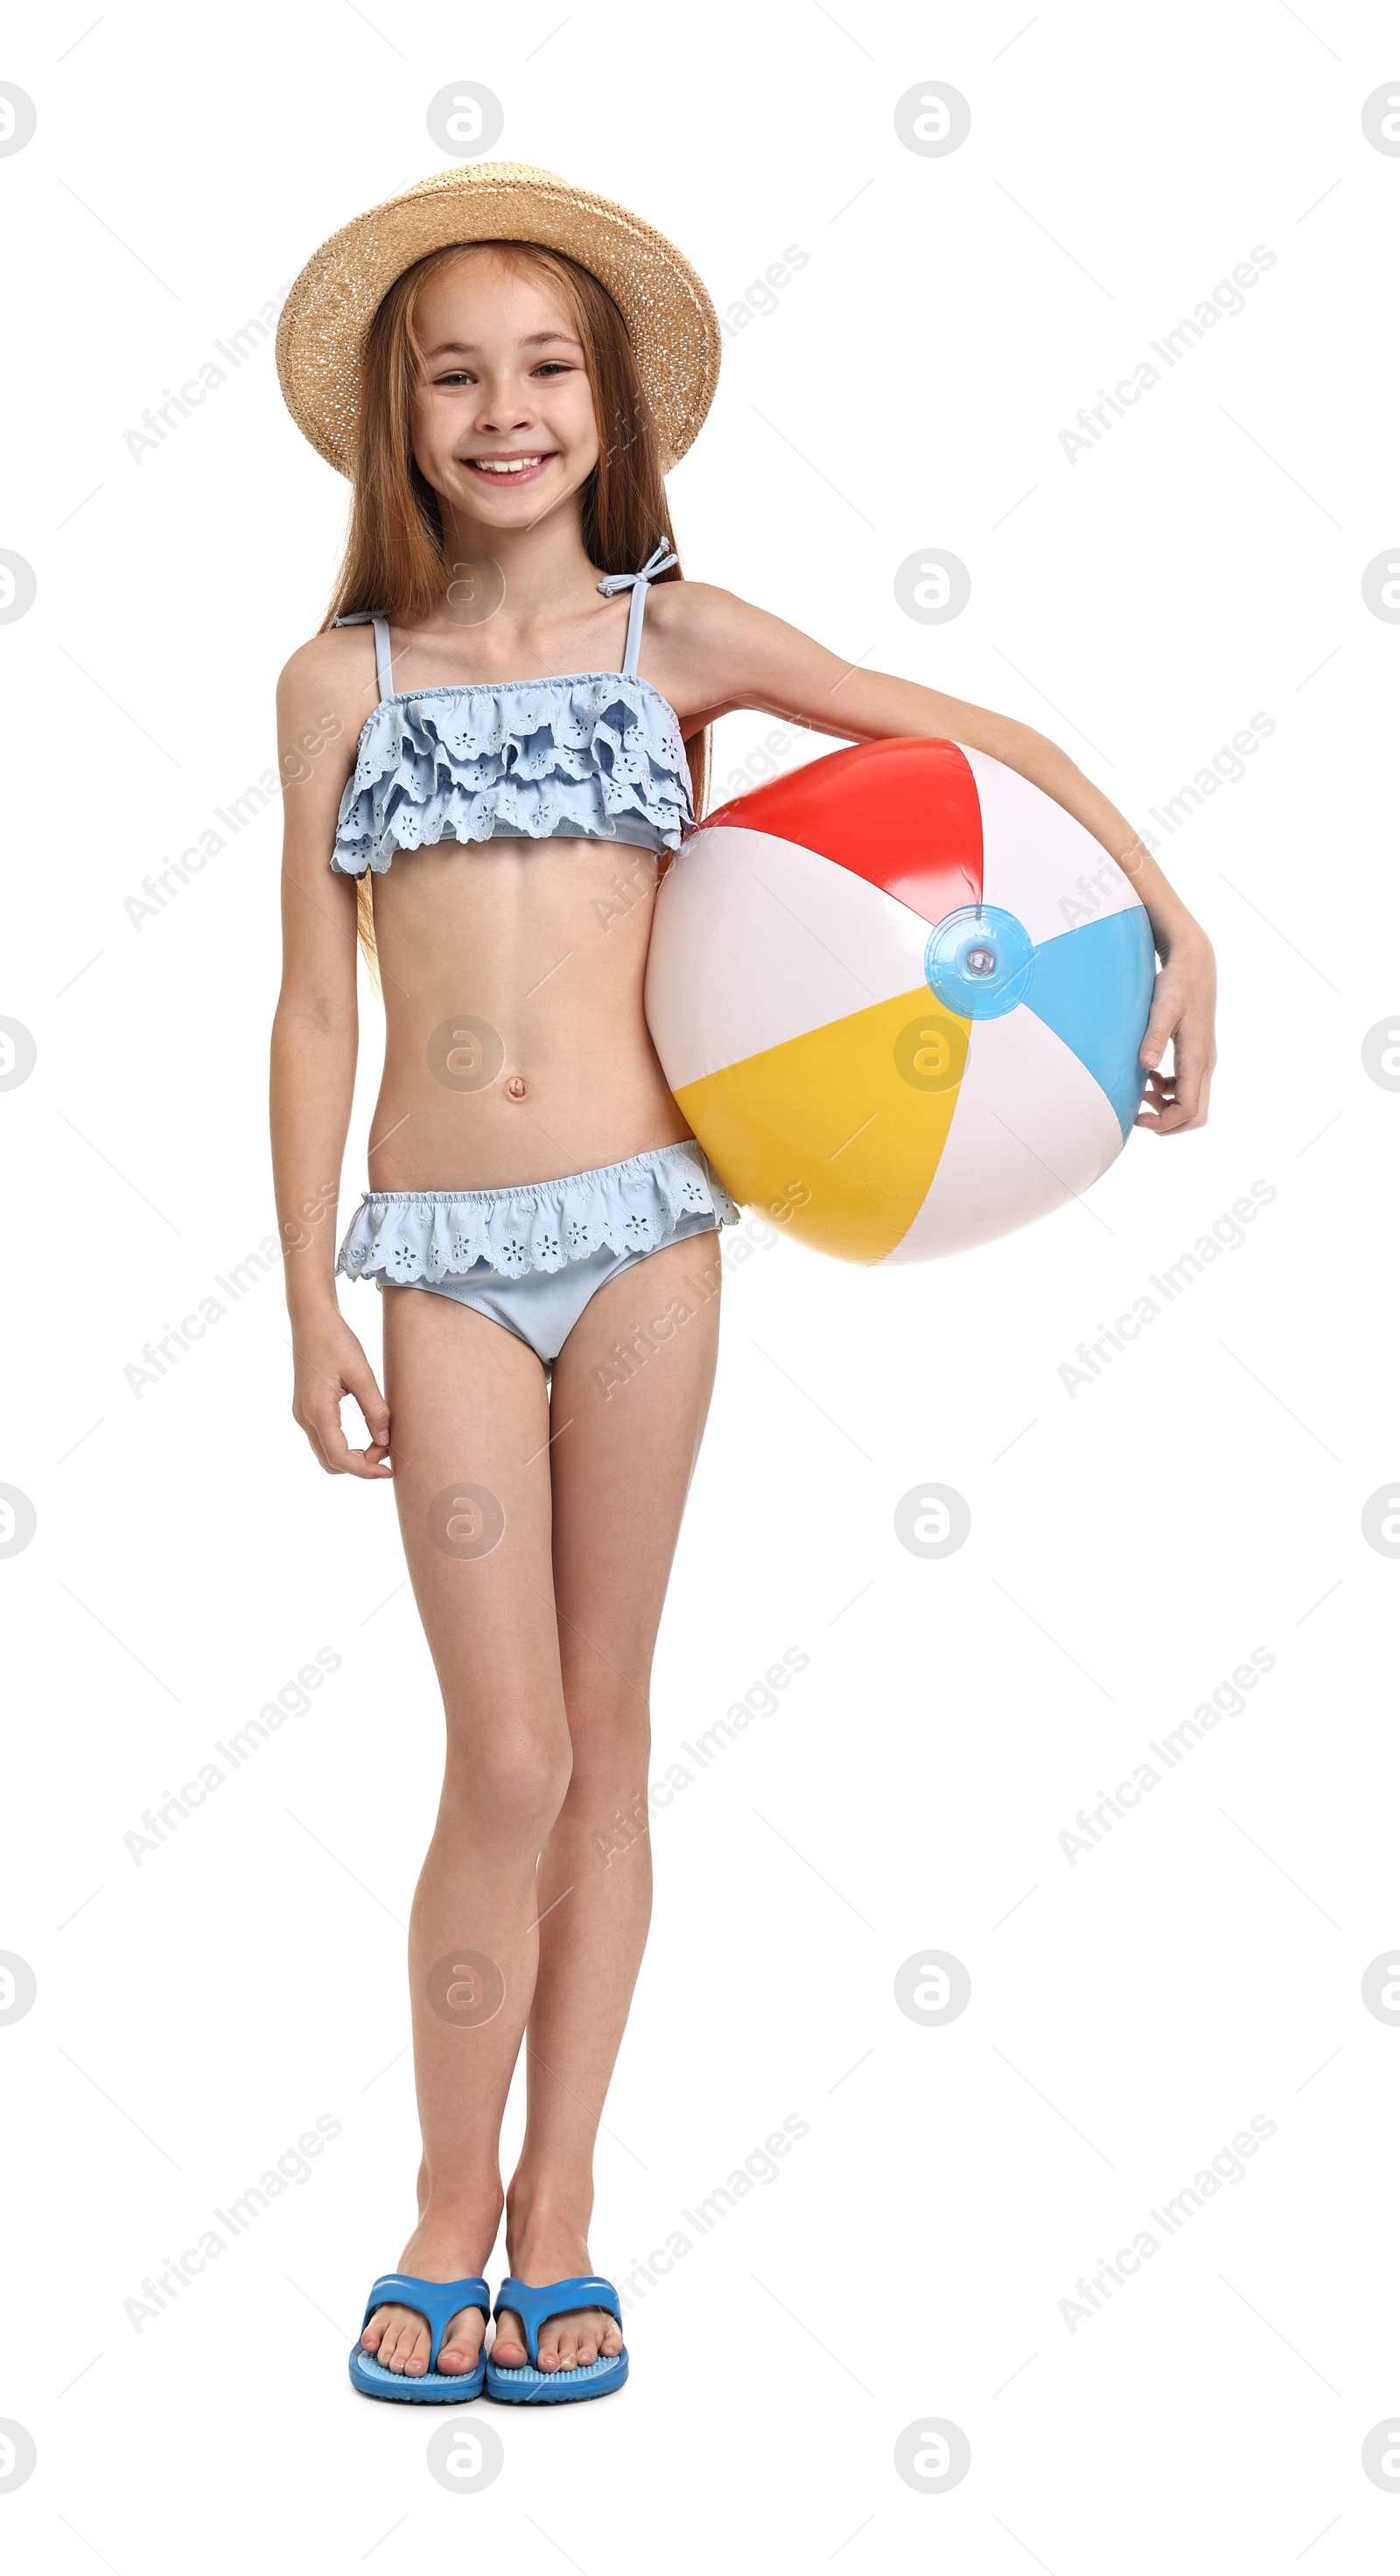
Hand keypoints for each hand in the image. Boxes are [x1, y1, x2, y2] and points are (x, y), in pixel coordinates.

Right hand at [291, 1312, 391, 1476]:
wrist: (311, 1319)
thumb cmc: (336, 1341)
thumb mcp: (362, 1374)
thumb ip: (375, 1409)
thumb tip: (385, 1440)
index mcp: (318, 1411)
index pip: (340, 1457)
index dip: (365, 1470)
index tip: (389, 1471)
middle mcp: (305, 1417)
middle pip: (330, 1462)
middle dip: (359, 1466)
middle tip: (387, 1455)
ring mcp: (302, 1414)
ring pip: (325, 1453)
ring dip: (351, 1457)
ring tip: (379, 1444)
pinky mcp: (305, 1408)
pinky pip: (323, 1439)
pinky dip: (343, 1446)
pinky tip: (364, 1435)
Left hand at [1136, 928, 1216, 1134]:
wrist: (1194, 963)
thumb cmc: (1176, 983)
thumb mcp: (1162, 1008)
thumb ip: (1154, 1037)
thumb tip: (1147, 1066)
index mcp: (1197, 1058)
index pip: (1189, 1109)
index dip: (1165, 1123)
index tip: (1138, 1119)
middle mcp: (1205, 1064)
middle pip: (1197, 1114)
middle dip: (1169, 1123)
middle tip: (1138, 1115)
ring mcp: (1204, 1059)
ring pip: (1193, 1102)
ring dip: (1167, 1107)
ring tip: (1139, 1093)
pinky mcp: (1197, 1053)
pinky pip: (1187, 1086)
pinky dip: (1168, 1091)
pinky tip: (1148, 1077)